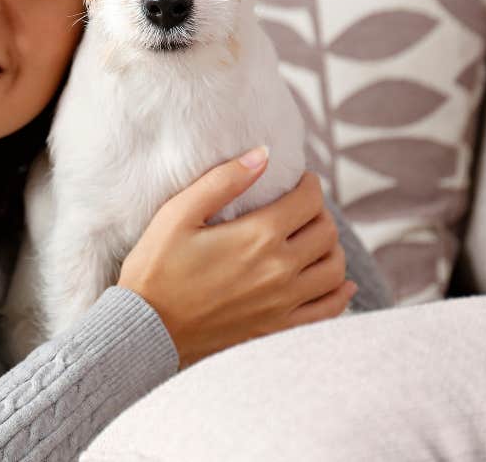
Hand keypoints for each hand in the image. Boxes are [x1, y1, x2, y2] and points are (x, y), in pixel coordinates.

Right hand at [116, 148, 355, 369]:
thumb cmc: (155, 268)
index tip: (297, 182)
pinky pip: (328, 310)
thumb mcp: (178, 214)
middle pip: (326, 232)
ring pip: (334, 269)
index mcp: (258, 236)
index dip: (308, 184)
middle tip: (300, 208)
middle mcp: (280, 270)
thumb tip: (262, 155)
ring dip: (331, 248)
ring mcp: (284, 303)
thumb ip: (223, 181)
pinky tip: (338, 282)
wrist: (146, 329)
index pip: (308, 201)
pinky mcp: (279, 329)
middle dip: (318, 212)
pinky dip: (340, 293)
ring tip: (312, 240)